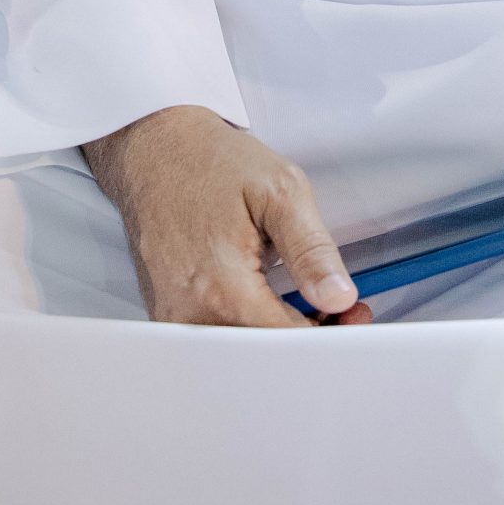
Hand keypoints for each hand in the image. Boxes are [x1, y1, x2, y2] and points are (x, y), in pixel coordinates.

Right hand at [83, 105, 368, 328]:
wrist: (154, 147)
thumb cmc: (212, 162)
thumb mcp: (279, 190)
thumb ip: (311, 249)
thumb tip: (338, 297)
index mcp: (223, 288)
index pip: (286, 344)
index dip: (328, 334)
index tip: (349, 314)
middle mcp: (190, 314)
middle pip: (261, 357)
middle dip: (305, 338)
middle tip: (331, 307)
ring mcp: (172, 317)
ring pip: (237, 353)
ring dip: (274, 335)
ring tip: (299, 301)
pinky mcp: (165, 313)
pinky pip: (214, 338)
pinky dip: (245, 328)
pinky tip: (263, 302)